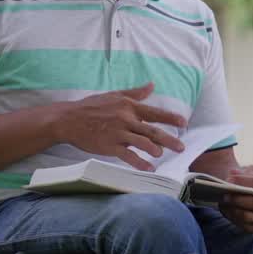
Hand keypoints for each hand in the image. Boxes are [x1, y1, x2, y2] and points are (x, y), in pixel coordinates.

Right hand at [53, 83, 186, 170]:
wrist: (68, 119)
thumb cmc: (91, 106)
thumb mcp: (114, 95)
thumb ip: (135, 93)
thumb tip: (151, 85)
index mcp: (128, 106)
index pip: (154, 113)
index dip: (170, 118)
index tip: (183, 123)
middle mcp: (126, 119)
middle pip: (152, 130)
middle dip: (169, 139)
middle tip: (182, 147)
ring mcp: (118, 133)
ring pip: (142, 142)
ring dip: (154, 149)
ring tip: (162, 154)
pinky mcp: (109, 146)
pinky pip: (128, 155)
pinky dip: (139, 162)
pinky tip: (149, 168)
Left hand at [219, 166, 252, 233]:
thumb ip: (244, 173)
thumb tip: (232, 177)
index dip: (245, 182)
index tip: (229, 179)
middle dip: (239, 199)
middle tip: (225, 195)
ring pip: (250, 216)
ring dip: (234, 210)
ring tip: (223, 203)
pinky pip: (246, 226)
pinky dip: (233, 218)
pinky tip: (225, 211)